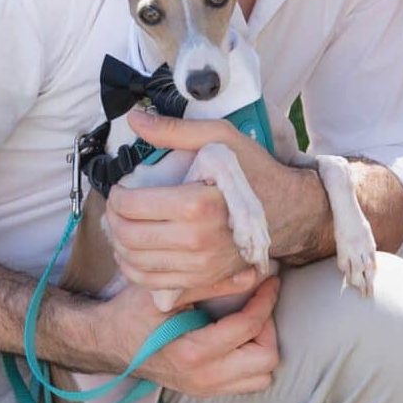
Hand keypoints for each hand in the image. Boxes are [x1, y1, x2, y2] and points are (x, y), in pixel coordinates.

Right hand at [89, 273, 282, 397]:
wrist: (108, 341)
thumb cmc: (133, 312)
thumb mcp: (167, 292)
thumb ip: (209, 283)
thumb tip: (252, 274)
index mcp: (192, 352)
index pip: (249, 327)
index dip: (265, 299)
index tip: (269, 280)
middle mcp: (203, 378)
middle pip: (266, 360)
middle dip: (268, 327)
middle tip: (256, 304)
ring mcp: (204, 390)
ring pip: (262, 377)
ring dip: (262, 347)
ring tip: (248, 322)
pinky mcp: (205, 392)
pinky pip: (247, 383)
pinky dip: (252, 360)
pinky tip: (238, 337)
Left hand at [109, 109, 327, 278]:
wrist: (290, 211)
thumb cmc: (255, 172)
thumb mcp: (219, 138)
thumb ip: (173, 130)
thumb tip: (135, 119)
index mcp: (197, 204)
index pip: (131, 206)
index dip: (116, 196)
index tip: (120, 188)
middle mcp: (197, 241)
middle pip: (128, 236)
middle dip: (112, 220)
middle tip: (115, 207)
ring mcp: (200, 266)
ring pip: (135, 263)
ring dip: (118, 245)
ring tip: (120, 227)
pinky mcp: (203, 280)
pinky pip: (154, 283)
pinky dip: (133, 269)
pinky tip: (133, 252)